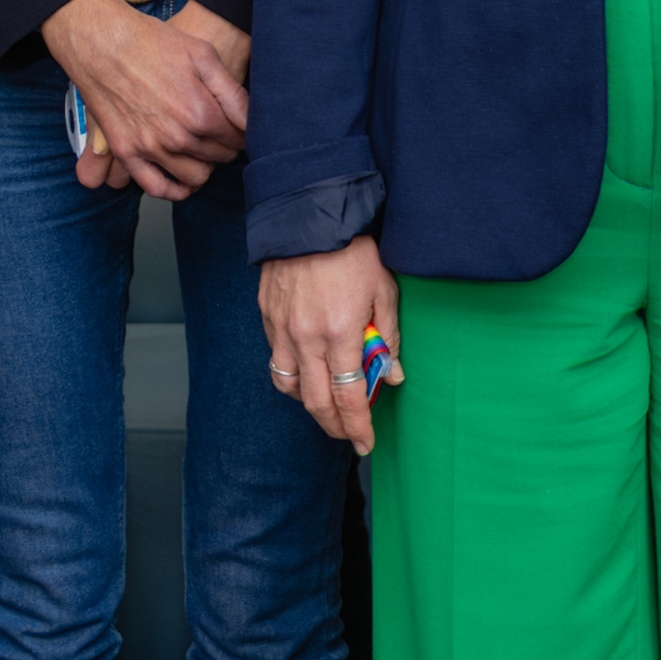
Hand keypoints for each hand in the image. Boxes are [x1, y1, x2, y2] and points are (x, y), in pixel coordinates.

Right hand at [45, 0, 250, 198]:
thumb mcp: (202, 55)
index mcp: (200, 113)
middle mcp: (177, 137)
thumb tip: (252, 122)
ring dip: (205, 167)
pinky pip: (156, 187)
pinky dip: (175, 190)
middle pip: (218, 158)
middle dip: (225, 147)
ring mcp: (150, 148)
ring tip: (203, 151)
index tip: (237, 127)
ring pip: (195, 177)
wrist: (101, 41)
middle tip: (220, 135)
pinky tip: (182, 180)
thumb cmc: (152, 42)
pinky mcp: (126, 152)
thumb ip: (232, 93)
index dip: (242, 133)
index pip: (237, 140)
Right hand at [266, 238, 404, 450]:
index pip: (348, 399)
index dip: (358, 427)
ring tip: (328, 405)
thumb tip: (392, 375)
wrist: (308, 215)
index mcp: (340, 334)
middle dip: (334, 427)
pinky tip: (308, 372)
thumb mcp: (384, 291)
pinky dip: (292, 375)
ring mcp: (282, 329)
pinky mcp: (268, 317)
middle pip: (316, 402)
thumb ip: (388, 336)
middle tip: (348, 436)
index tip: (366, 443)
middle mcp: (307, 339)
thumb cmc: (353, 250)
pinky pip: (276, 359)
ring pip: (289, 386)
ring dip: (309, 403)